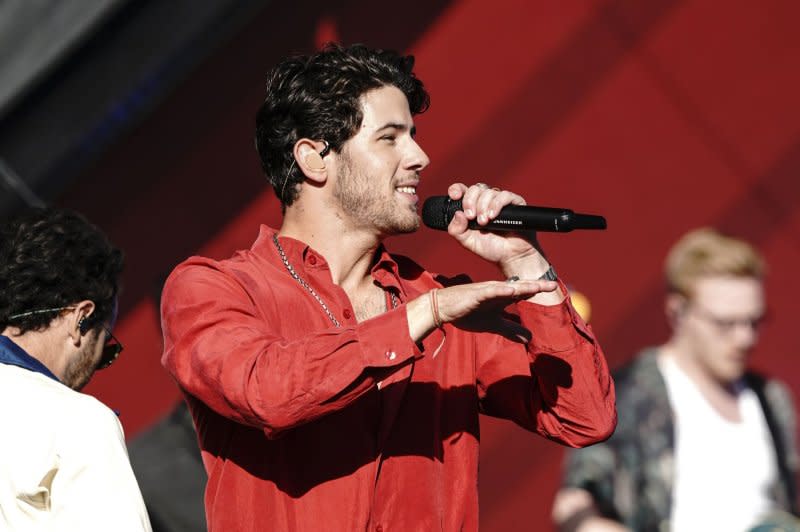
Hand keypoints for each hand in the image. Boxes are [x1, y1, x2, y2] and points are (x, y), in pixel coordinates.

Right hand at [406, 279, 557, 339]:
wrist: (443, 308)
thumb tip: (529, 338)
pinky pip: (490, 292)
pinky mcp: (476, 294)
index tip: (555, 290)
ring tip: (538, 285)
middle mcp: (497, 291)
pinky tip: (510, 291)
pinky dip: (500, 291)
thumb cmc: (467, 312)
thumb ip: (510, 329)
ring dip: (522, 286)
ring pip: (508, 288)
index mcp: (502, 297)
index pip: (524, 293)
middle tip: (553, 284)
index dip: (539, 291)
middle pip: (520, 287)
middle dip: (537, 285)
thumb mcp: (493, 324)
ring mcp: (487, 291)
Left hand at [445, 182, 543, 274]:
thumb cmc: (491, 248)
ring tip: (484, 223)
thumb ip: (456, 230)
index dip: (457, 189)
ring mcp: (501, 201)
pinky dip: (496, 205)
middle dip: (470, 202)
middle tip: (471, 217)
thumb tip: (457, 214)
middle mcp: (486, 202)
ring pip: (489, 191)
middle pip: (475, 189)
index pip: (463, 190)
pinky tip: (492, 216)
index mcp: (473, 207)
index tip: (455, 196)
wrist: (511, 257)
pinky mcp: (515, 203)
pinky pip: (505, 195)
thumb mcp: (467, 241)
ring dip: (483, 206)